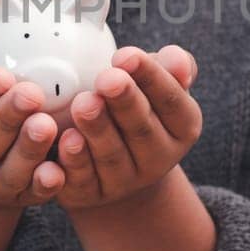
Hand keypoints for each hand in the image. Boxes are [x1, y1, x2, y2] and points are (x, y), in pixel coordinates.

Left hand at [51, 45, 201, 212]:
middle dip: (125, 102)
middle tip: (108, 79)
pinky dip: (75, 162)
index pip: (171, 101)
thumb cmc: (135, 107)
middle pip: (142, 129)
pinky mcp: (91, 195)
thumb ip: (170, 67)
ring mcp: (125, 182)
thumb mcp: (157, 84)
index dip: (150, 77)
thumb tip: (177, 60)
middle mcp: (158, 159)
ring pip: (112, 156)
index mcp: (183, 126)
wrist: (112, 164)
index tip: (126, 55)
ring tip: (83, 104)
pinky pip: (84, 180)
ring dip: (98, 130)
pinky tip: (66, 140)